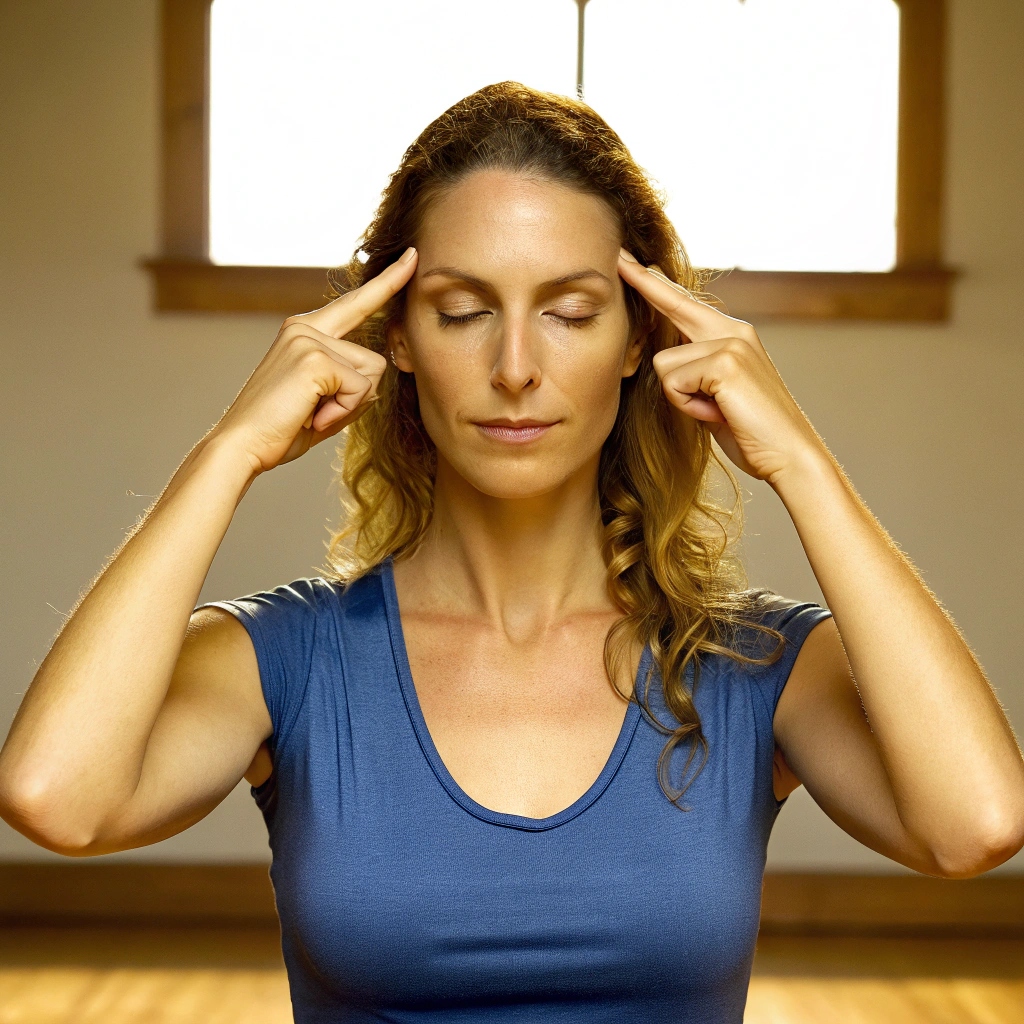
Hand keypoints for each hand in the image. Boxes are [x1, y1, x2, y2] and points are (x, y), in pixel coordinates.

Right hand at [213, 247, 417, 473]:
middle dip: (358, 396)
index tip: (412, 256)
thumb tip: (379, 375)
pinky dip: (342, 413)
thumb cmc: (280, 430)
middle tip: (315, 413)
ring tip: (310, 413)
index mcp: (305, 331)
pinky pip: (360, 389)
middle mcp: (305, 327)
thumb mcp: (323, 401)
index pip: (356, 303)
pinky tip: (311, 416)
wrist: (242, 446)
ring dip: (349, 406)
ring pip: (371, 375)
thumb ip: (351, 382)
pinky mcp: (314, 358)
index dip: (388, 282)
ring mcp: (308, 339)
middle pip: (374, 360)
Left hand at [617, 249, 825, 485]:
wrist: (789, 455)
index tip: (629, 260)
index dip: (654, 283)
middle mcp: (734, 330)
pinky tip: (717, 414)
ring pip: (664, 363)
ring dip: (680, 397)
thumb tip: (664, 360)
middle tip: (619, 255)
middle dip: (643, 282)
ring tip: (714, 411)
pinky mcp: (725, 362)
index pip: (685, 303)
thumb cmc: (750, 432)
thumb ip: (694, 371)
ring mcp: (731, 343)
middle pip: (672, 306)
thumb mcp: (715, 395)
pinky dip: (688, 406)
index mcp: (734, 335)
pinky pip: (673, 382)